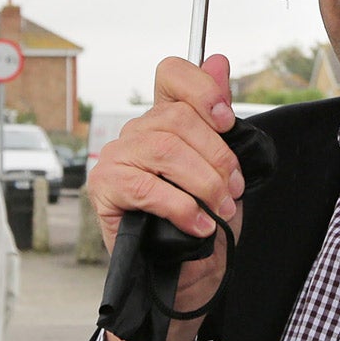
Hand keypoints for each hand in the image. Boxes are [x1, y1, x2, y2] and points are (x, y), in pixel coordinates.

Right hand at [87, 55, 246, 340]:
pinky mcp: (105, 189)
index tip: (226, 120)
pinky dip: (180, 207)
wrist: (183, 278)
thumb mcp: (224, 173)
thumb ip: (218, 120)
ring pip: (164, 149)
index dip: (201, 88)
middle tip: (234, 191)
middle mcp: (137, 132)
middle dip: (217, 156)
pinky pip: (146, 187)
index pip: (171, 73)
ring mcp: (117, 158)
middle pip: (177, 118)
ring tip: (219, 210)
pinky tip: (198, 225)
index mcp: (166, 120)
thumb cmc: (202, 225)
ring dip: (204, 183)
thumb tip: (219, 61)